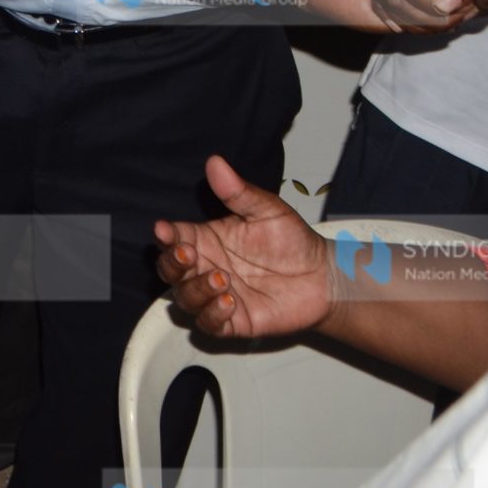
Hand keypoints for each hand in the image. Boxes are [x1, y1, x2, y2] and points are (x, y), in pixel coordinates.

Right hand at [154, 156, 333, 339]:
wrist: (323, 277)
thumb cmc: (293, 241)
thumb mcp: (267, 210)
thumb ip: (238, 191)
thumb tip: (216, 162)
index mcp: (207, 240)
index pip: (173, 238)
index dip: (165, 235)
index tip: (164, 229)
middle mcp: (206, 268)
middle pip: (169, 270)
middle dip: (172, 263)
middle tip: (189, 255)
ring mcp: (216, 296)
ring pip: (184, 299)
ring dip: (196, 290)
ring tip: (223, 280)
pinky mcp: (233, 321)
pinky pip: (208, 325)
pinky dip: (212, 315)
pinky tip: (231, 302)